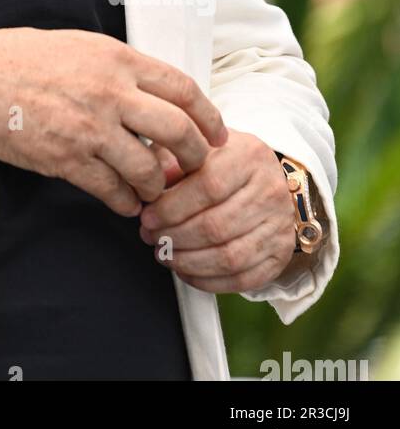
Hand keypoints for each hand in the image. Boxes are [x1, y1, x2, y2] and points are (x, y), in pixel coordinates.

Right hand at [0, 28, 227, 217]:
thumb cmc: (17, 58)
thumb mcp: (77, 45)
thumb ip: (116, 66)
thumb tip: (149, 89)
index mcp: (116, 59)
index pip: (183, 88)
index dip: (209, 115)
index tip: (217, 133)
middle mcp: (111, 92)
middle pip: (179, 130)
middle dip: (196, 156)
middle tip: (196, 167)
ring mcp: (90, 128)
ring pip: (149, 168)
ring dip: (158, 185)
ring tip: (155, 190)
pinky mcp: (68, 160)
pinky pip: (113, 190)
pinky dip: (126, 201)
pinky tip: (125, 202)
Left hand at [137, 129, 296, 292]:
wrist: (264, 177)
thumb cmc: (224, 161)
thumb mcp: (197, 147)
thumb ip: (171, 160)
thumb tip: (150, 186)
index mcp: (249, 156)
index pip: (209, 187)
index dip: (172, 208)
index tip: (148, 217)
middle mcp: (270, 191)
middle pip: (217, 226)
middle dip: (175, 237)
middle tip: (152, 238)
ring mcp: (279, 225)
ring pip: (229, 256)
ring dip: (189, 262)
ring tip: (165, 255)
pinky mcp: (281, 254)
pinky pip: (243, 279)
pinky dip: (209, 281)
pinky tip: (187, 271)